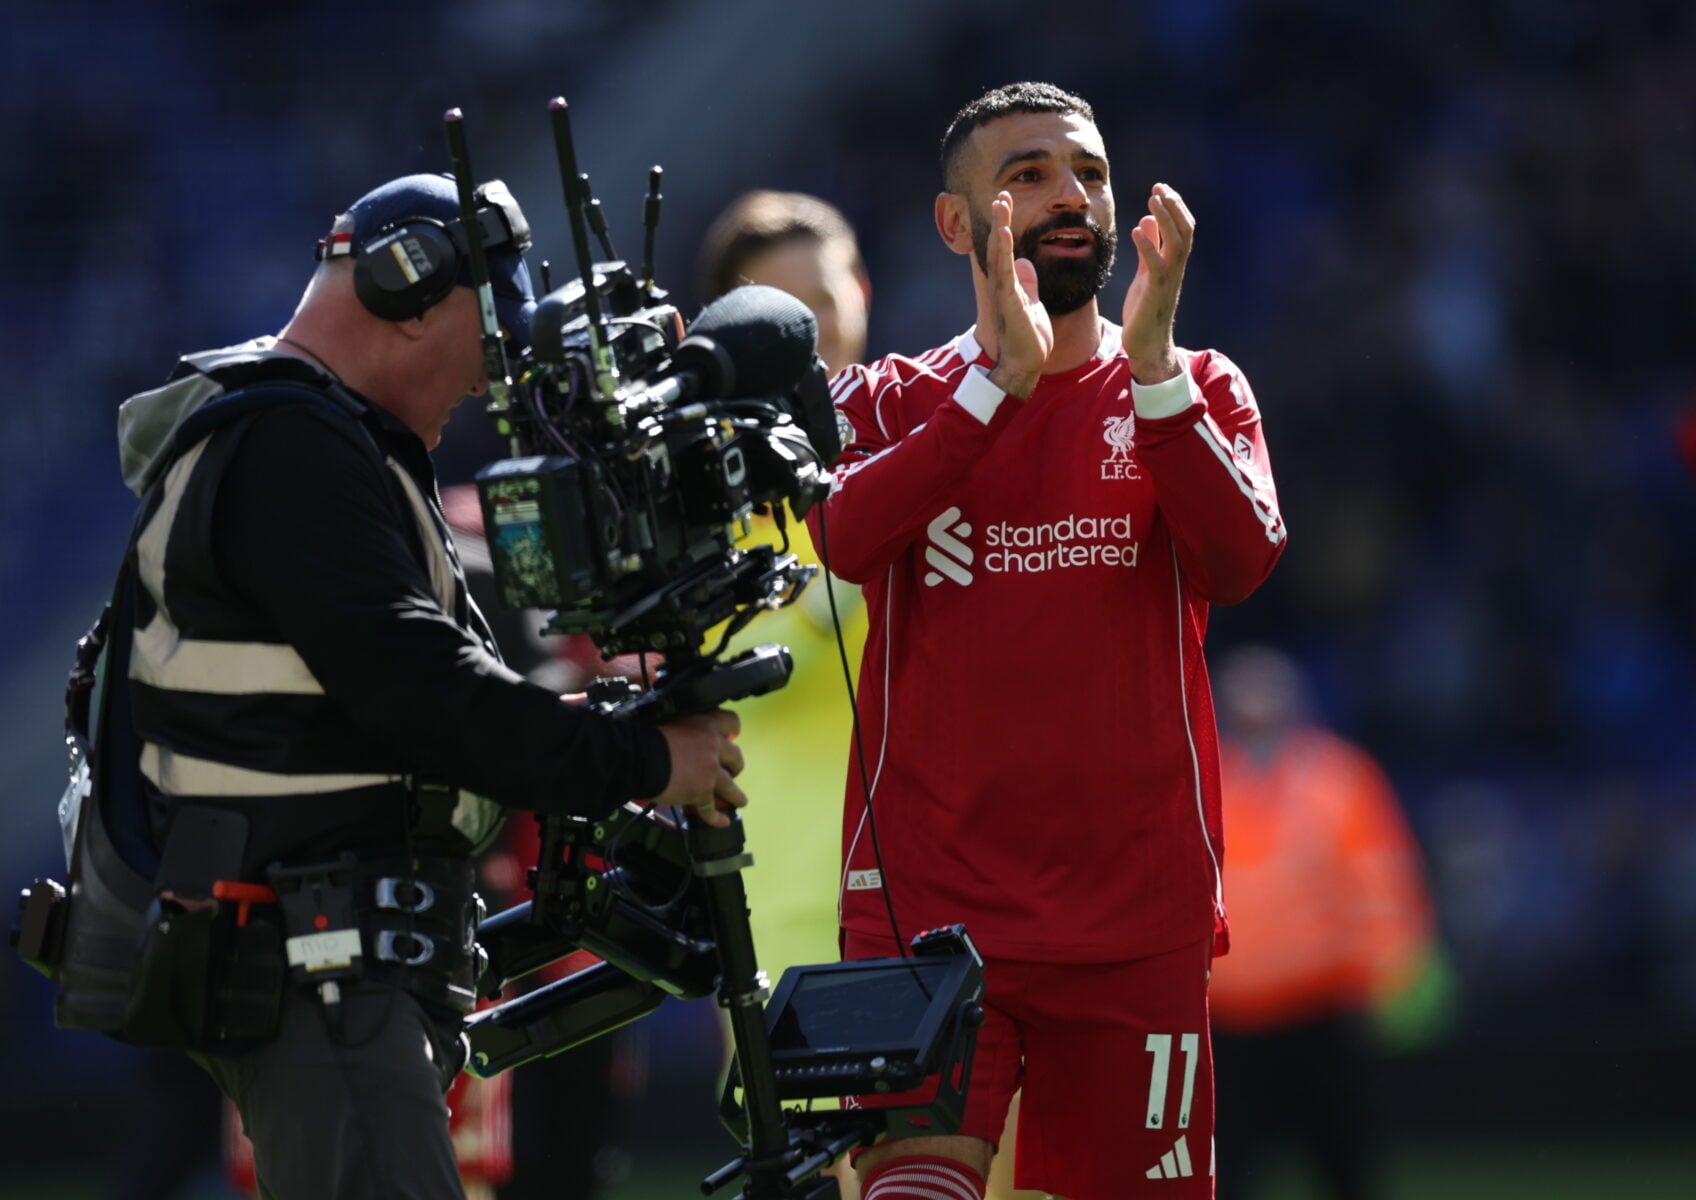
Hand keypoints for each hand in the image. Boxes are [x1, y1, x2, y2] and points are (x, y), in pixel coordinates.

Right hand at [653, 710, 746, 827]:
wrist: (640, 757)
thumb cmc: (649, 737)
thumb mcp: (672, 722)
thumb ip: (685, 730)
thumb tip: (683, 738)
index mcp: (706, 726)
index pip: (730, 721)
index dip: (733, 731)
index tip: (732, 737)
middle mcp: (713, 747)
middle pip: (736, 757)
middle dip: (735, 766)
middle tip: (731, 771)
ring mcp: (710, 772)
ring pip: (731, 787)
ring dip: (737, 796)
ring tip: (740, 801)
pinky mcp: (701, 793)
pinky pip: (711, 809)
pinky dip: (717, 818)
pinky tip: (722, 821)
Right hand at [986, 190, 1051, 397]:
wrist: (1025, 364)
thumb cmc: (1029, 338)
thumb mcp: (1032, 303)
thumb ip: (1028, 283)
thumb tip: (1025, 262)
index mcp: (1008, 283)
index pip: (1005, 248)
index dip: (1005, 224)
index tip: (1006, 202)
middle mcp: (1001, 284)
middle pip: (998, 245)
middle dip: (999, 219)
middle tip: (1001, 194)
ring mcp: (1003, 292)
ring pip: (998, 254)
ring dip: (999, 227)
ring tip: (1000, 204)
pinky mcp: (1009, 301)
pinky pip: (1004, 272)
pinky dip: (1003, 251)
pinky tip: (1003, 233)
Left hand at [1121, 182, 1193, 383]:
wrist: (1146, 344)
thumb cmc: (1146, 308)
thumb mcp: (1146, 273)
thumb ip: (1149, 248)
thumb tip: (1148, 219)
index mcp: (1173, 263)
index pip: (1182, 228)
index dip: (1175, 207)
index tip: (1161, 187)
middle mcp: (1175, 269)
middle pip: (1184, 231)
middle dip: (1174, 207)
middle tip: (1159, 187)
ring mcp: (1168, 280)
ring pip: (1176, 244)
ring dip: (1166, 219)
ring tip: (1152, 199)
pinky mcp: (1155, 293)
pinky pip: (1157, 265)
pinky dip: (1148, 246)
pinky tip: (1137, 229)